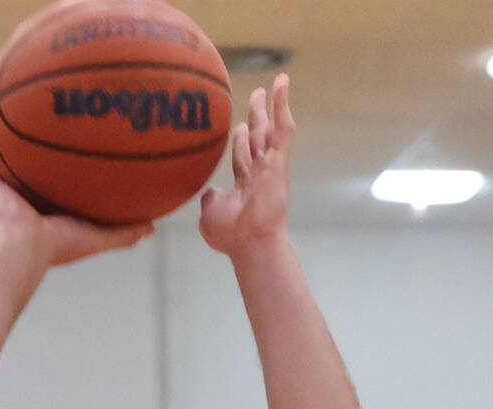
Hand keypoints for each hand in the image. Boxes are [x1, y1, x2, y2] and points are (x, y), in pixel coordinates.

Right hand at [0, 137, 152, 268]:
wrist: (23, 250)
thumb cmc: (60, 246)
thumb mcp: (100, 237)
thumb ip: (124, 232)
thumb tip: (153, 226)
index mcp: (56, 213)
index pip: (68, 188)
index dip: (78, 170)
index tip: (90, 151)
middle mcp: (34, 202)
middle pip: (42, 172)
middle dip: (48, 153)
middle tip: (59, 126)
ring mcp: (13, 195)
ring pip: (15, 165)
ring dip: (17, 146)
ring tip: (21, 118)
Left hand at [201, 74, 294, 259]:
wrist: (249, 242)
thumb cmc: (231, 235)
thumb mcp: (211, 213)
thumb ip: (211, 199)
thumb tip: (209, 192)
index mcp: (245, 182)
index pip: (242, 155)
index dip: (238, 140)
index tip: (235, 126)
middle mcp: (259, 170)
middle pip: (258, 137)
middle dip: (257, 116)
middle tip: (256, 94)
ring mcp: (271, 164)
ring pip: (271, 128)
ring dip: (272, 105)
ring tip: (276, 82)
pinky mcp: (279, 160)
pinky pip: (282, 128)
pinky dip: (282, 105)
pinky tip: (282, 86)